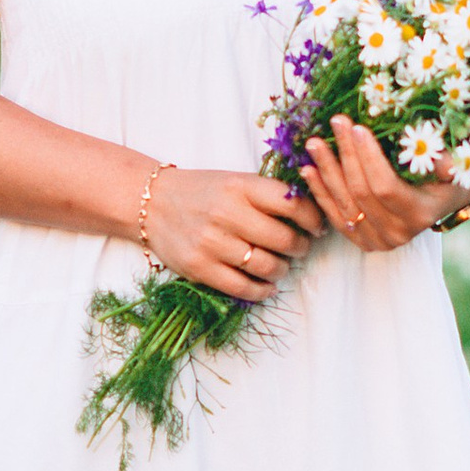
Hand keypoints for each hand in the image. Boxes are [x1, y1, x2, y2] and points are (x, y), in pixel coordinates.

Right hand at [143, 168, 323, 303]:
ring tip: (280, 266)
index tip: (317, 227)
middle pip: (284, 239)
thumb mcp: (236, 180)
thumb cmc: (203, 191)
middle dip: (300, 247)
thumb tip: (312, 214)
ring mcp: (211, 242)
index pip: (292, 204)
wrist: (152, 203)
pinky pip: (243, 288)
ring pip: (267, 266)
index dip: (313, 218)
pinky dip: (262, 290)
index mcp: (241, 186)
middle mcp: (227, 212)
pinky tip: (266, 285)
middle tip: (299, 248)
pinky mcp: (199, 267)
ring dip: (282, 270)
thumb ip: (268, 195)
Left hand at [301, 114, 468, 252]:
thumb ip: (446, 161)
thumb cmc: (448, 177)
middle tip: (335, 124)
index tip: (358, 128)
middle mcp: (397, 233)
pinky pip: (335, 216)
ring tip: (314, 143)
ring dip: (326, 171)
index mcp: (420, 215)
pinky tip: (309, 170)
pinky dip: (320, 192)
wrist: (444, 201)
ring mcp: (378, 241)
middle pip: (361, 192)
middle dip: (345, 154)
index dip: (368, 158)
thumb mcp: (456, 166)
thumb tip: (436, 155)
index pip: (385, 187)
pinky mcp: (363, 241)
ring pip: (344, 203)